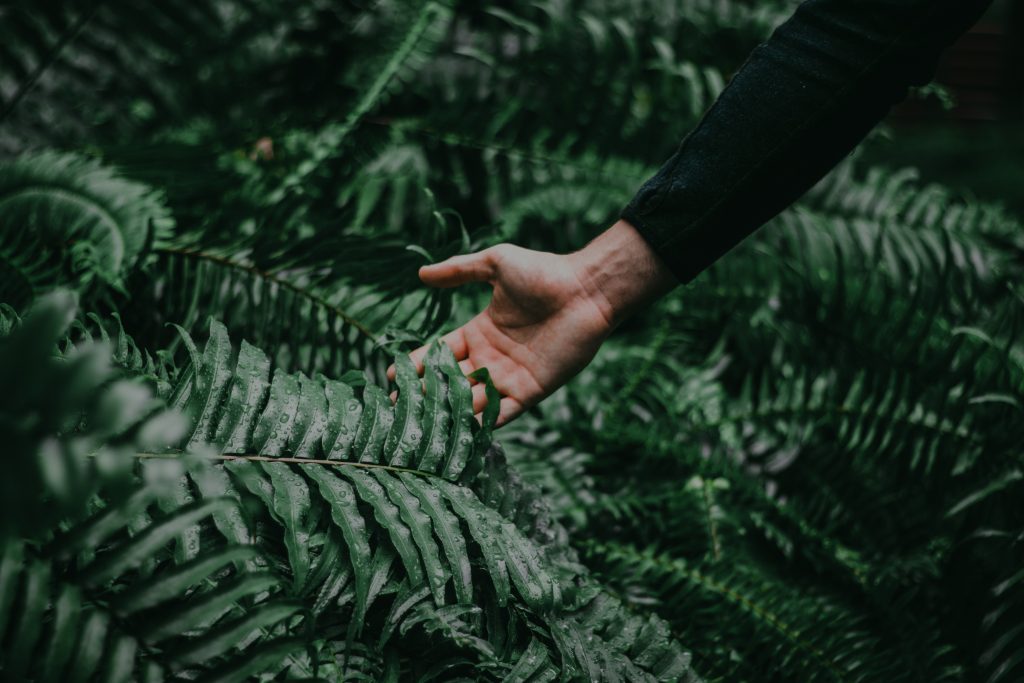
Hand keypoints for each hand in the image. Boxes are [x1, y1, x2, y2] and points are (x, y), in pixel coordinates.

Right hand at [389, 220, 675, 426]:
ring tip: (419, 424)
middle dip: (424, 394)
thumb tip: (421, 273)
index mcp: (480, 332)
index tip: (392, 375)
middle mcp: (491, 358)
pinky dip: (482, 424)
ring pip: (472, 401)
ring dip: (447, 412)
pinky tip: (458, 434)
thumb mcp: (495, 264)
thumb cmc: (543, 272)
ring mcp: (510, 377)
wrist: (584, 290)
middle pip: (451, 382)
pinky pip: (502, 413)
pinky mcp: (531, 391)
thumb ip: (459, 271)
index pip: (441, 354)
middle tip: (395, 407)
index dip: (417, 364)